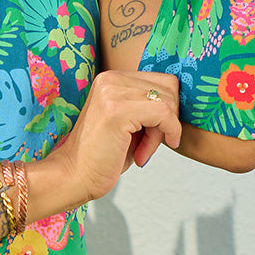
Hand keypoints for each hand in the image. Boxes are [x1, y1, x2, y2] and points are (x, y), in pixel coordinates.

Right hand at [49, 71, 180, 204]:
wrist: (73, 175)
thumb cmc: (103, 156)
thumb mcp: (129, 124)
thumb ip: (149, 108)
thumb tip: (181, 103)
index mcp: (112, 78)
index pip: (161, 81)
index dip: (166, 109)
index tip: (154, 134)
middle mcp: (111, 78)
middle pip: (169, 87)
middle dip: (168, 118)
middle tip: (150, 143)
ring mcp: (113, 91)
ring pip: (168, 101)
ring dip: (164, 130)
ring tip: (143, 150)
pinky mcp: (118, 109)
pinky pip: (163, 114)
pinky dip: (166, 134)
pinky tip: (146, 153)